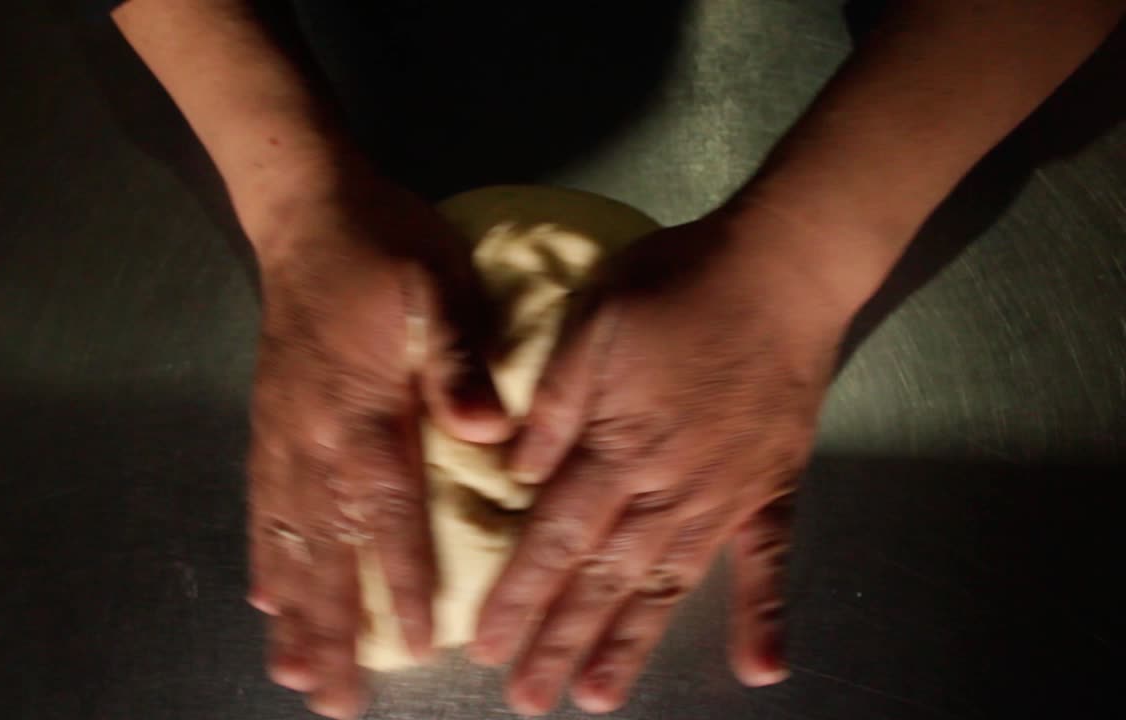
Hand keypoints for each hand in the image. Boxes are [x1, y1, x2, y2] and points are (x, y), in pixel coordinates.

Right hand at [241, 158, 510, 718]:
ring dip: (292, 610)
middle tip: (333, 699)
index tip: (414, 649)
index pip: (386, 516)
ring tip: (291, 671)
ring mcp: (284, 433)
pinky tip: (264, 593)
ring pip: (286, 539)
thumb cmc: (384, 245)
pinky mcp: (270, 420)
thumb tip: (491, 434)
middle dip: (332, 629)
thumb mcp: (437, 286)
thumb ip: (457, 362)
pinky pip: (263, 503)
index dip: (400, 585)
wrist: (306, 207)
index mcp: (364, 413)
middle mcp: (315, 439)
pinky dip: (265, 554)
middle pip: (324, 550)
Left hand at [470, 206, 858, 714]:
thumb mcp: (594, 321)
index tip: (488, 647)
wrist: (780, 266)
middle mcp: (669, 487)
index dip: (519, 596)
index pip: (555, 538)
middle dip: (562, 640)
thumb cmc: (678, 284)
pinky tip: (760, 668)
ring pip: (669, 584)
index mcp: (617, 447)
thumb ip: (554, 404)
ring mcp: (725, 495)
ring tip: (601, 696)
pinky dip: (765, 614)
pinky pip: (769, 561)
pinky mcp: (773, 488)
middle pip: (605, 578)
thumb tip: (514, 473)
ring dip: (633, 644)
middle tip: (530, 698)